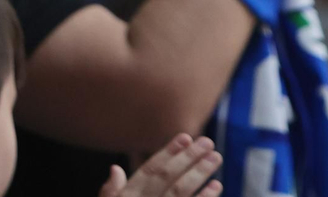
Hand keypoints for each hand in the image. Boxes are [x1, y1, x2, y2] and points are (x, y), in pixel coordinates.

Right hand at [100, 134, 222, 196]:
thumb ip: (111, 193)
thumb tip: (115, 168)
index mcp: (128, 196)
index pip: (149, 171)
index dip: (167, 153)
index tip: (185, 136)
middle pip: (167, 177)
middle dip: (188, 158)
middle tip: (208, 142)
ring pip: (181, 192)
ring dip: (199, 173)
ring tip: (216, 157)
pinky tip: (217, 186)